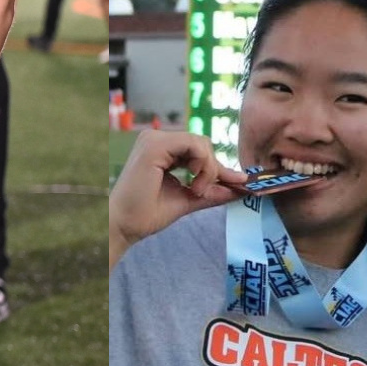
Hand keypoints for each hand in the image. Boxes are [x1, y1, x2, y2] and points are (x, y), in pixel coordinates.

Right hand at [109, 130, 247, 263]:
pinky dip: (203, 166)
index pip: (199, 150)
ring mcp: (154, 139)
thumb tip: (242, 188)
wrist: (125, 226)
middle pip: (203, 144)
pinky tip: (193, 186)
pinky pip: (195, 145)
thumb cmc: (148, 214)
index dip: (218, 167)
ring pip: (201, 143)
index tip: (240, 184)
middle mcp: (156, 139)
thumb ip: (213, 191)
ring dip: (208, 170)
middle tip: (205, 192)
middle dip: (214, 169)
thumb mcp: (188, 198)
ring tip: (196, 191)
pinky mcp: (155, 145)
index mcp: (162, 149)